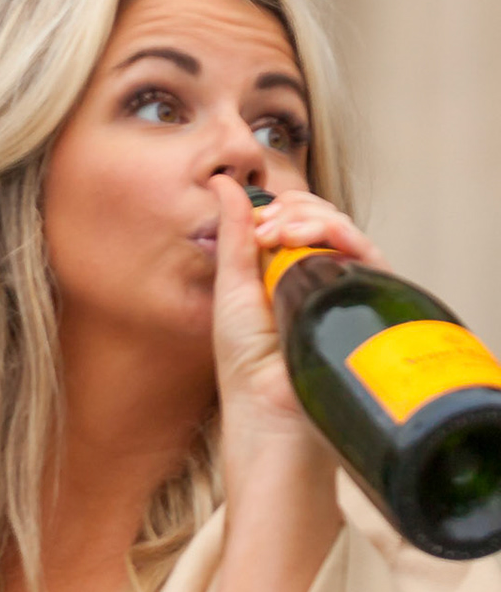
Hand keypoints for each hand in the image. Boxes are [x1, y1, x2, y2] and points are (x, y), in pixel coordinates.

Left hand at [209, 175, 381, 469]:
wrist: (271, 409)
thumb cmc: (245, 362)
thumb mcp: (231, 287)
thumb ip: (233, 235)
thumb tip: (222, 182)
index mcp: (282, 273)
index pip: (294, 222)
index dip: (278, 210)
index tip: (254, 222)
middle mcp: (316, 278)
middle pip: (323, 221)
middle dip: (295, 209)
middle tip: (268, 226)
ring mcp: (343, 289)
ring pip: (347, 232)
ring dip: (314, 218)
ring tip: (282, 232)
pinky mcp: (367, 301)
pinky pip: (369, 256)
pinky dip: (342, 235)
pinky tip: (312, 239)